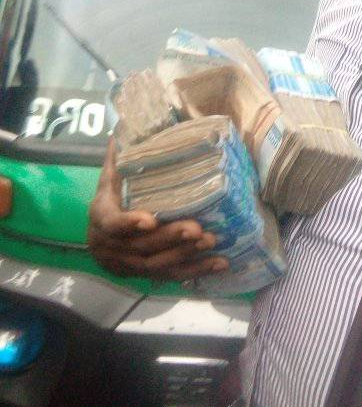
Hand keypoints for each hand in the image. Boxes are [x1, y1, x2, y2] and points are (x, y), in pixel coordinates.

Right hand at [88, 140, 228, 280]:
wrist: (96, 237)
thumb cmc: (109, 198)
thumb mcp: (110, 177)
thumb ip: (120, 157)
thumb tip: (125, 129)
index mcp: (101, 217)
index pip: (112, 224)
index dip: (129, 224)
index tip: (149, 220)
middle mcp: (110, 246)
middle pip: (141, 247)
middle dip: (170, 239)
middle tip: (197, 229)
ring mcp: (127, 264)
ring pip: (156, 266)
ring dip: (186, 255)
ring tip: (211, 242)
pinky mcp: (143, 275)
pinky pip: (170, 277)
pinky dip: (196, 271)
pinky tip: (219, 264)